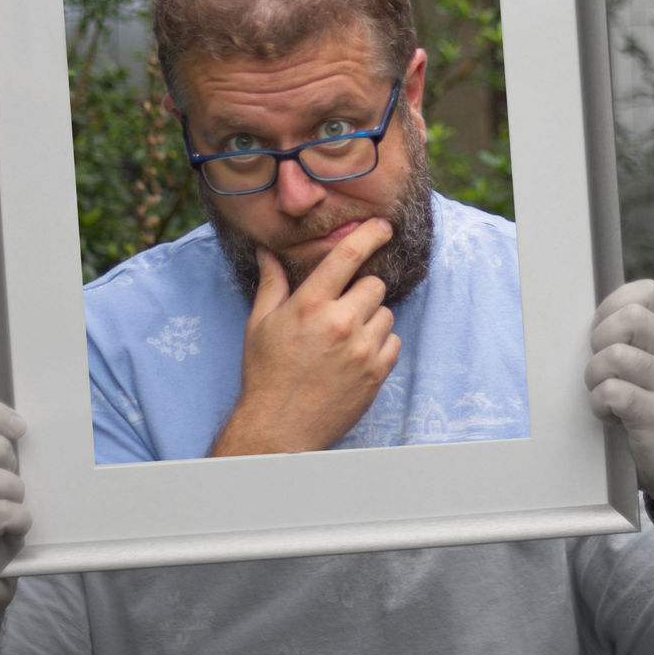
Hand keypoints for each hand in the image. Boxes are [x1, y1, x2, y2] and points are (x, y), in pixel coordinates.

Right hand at [211, 218, 401, 454]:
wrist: (279, 427)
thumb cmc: (266, 373)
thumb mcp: (260, 324)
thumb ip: (272, 284)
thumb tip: (268, 252)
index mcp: (310, 305)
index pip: (348, 256)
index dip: (369, 235)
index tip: (382, 226)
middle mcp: (340, 323)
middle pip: (375, 285)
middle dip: (362, 291)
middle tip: (343, 307)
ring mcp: (362, 349)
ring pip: (386, 313)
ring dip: (371, 318)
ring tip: (346, 336)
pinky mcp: (376, 373)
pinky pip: (393, 341)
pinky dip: (380, 344)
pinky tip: (356, 355)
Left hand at [586, 280, 653, 509]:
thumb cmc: (646, 409)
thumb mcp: (644, 367)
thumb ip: (626, 339)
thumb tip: (585, 315)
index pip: (646, 292)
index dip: (613, 304)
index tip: (602, 334)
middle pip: (631, 315)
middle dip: (600, 337)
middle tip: (601, 365)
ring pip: (615, 356)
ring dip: (595, 377)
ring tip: (603, 393)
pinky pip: (613, 393)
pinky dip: (599, 404)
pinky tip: (609, 414)